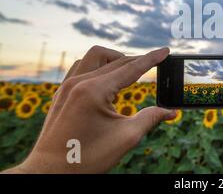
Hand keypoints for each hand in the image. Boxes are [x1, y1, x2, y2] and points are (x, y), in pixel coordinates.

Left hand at [5, 46, 175, 173]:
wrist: (50, 172)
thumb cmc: (86, 158)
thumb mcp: (125, 138)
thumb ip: (150, 118)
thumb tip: (171, 112)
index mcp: (94, 91)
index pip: (130, 68)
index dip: (151, 59)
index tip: (165, 51)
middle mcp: (78, 82)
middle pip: (116, 61)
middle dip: (137, 61)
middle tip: (155, 65)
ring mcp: (67, 86)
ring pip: (96, 57)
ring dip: (115, 60)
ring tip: (129, 74)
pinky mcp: (61, 92)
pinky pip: (81, 66)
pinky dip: (98, 67)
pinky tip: (106, 81)